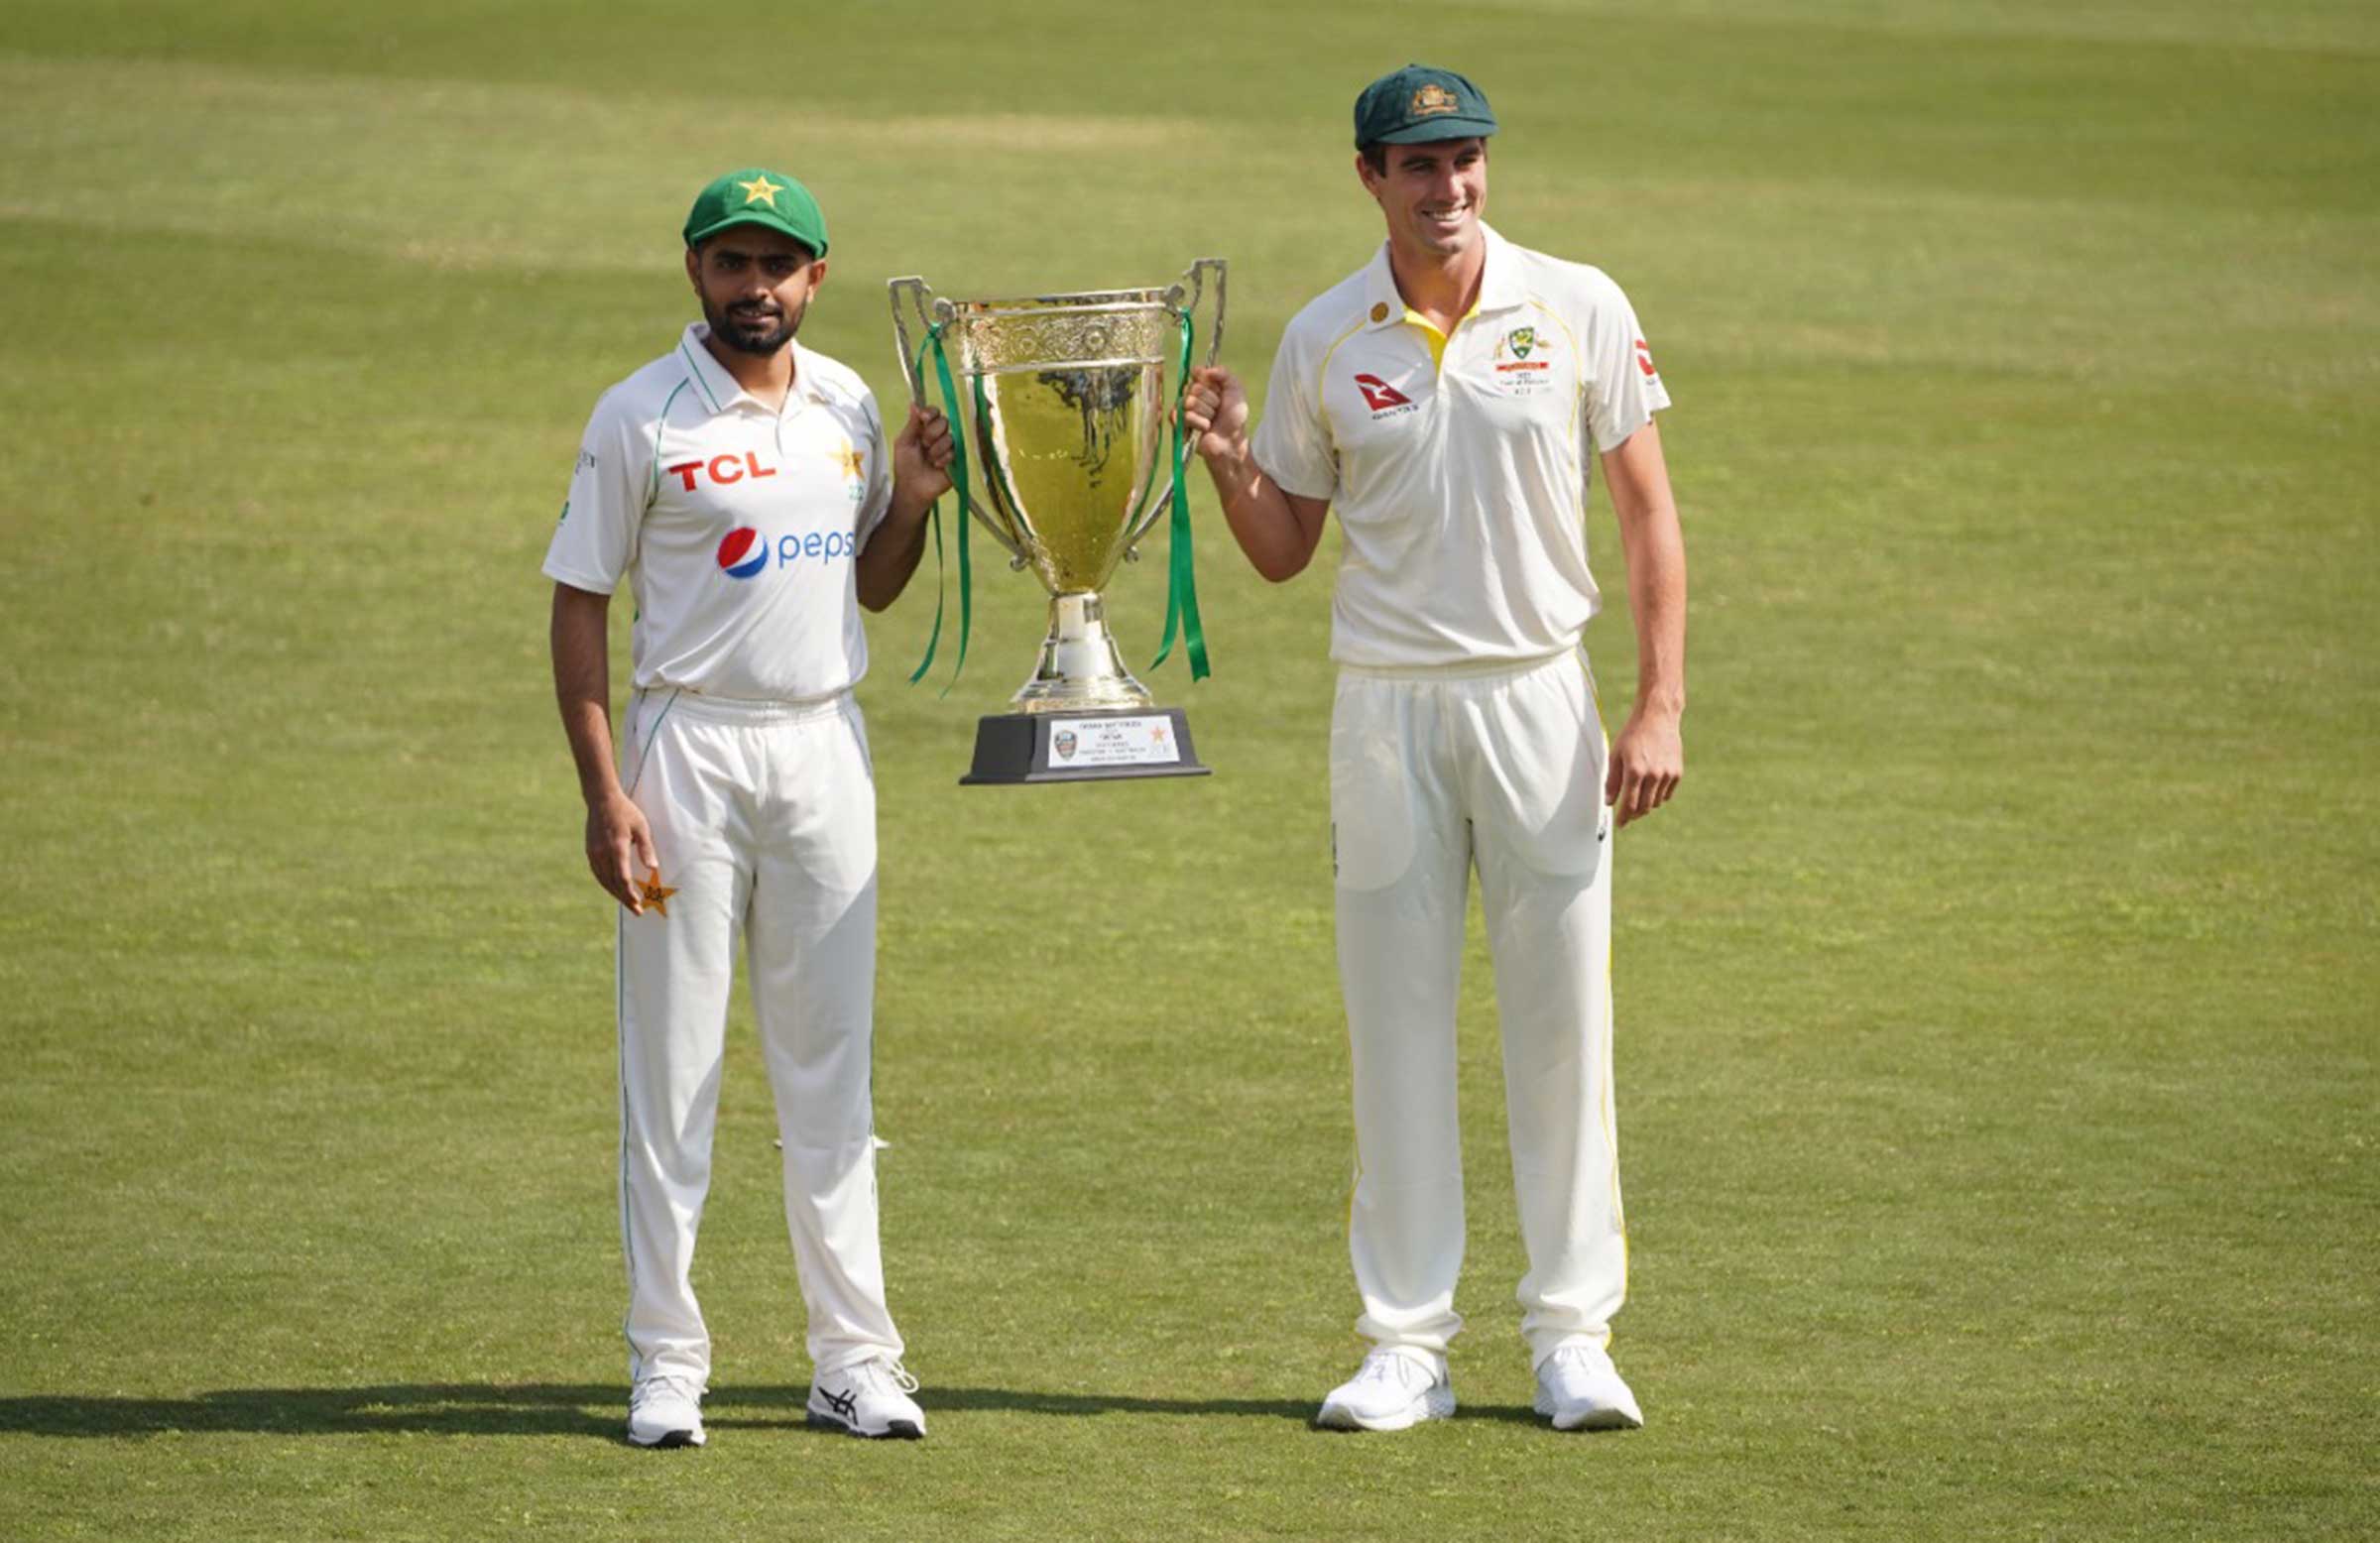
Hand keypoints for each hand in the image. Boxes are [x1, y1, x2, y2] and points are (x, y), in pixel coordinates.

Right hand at [585, 789, 659, 913]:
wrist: (601, 800)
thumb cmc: (626, 812)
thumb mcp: (642, 827)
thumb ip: (646, 848)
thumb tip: (653, 868)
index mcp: (616, 847)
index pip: (622, 878)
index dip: (630, 893)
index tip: (639, 903)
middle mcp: (602, 853)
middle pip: (613, 883)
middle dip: (625, 898)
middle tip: (637, 911)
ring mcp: (594, 853)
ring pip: (603, 880)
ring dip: (615, 894)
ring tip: (627, 903)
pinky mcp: (590, 852)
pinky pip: (598, 873)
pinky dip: (606, 884)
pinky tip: (614, 889)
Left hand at [893, 401, 953, 505]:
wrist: (913, 488)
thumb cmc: (905, 466)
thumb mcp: (903, 443)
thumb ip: (911, 424)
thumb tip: (914, 403)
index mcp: (925, 428)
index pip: (934, 412)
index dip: (931, 413)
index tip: (924, 418)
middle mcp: (938, 435)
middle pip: (944, 421)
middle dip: (932, 433)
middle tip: (924, 444)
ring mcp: (948, 447)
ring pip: (950, 437)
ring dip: (936, 449)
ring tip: (929, 459)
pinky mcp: (957, 459)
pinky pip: (954, 451)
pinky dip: (943, 459)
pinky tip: (936, 466)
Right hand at [1182, 365, 1248, 461]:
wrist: (1231, 441)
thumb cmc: (1234, 418)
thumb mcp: (1236, 390)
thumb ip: (1224, 373)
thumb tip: (1206, 370)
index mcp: (1206, 384)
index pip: (1197, 372)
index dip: (1207, 380)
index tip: (1218, 389)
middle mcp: (1194, 394)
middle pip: (1194, 388)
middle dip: (1211, 400)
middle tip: (1218, 409)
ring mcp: (1185, 408)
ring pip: (1189, 402)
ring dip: (1206, 413)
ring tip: (1212, 420)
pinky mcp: (1180, 423)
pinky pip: (1184, 416)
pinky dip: (1199, 423)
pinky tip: (1205, 428)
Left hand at [1605, 709, 1681, 826]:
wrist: (1657, 717)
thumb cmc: (1633, 733)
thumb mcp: (1615, 754)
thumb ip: (1612, 780)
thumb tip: (1609, 801)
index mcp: (1635, 771)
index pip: (1629, 805)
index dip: (1624, 818)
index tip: (1620, 823)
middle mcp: (1653, 775)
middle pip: (1644, 808)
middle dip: (1634, 814)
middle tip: (1627, 813)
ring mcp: (1667, 774)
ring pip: (1656, 803)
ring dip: (1646, 804)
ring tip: (1638, 795)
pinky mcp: (1677, 772)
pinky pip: (1667, 794)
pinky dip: (1658, 795)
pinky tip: (1651, 787)